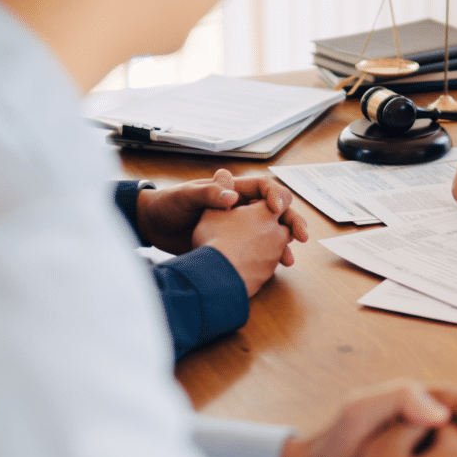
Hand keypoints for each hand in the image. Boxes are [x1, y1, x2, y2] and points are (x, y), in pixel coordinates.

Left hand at [137, 169, 308, 257]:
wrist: (154, 227)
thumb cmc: (168, 205)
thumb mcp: (186, 197)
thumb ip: (208, 194)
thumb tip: (231, 196)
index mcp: (233, 190)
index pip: (265, 189)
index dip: (276, 196)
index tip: (277, 210)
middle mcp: (241, 207)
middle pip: (277, 211)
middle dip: (292, 221)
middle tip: (302, 235)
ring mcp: (241, 227)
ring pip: (273, 232)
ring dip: (285, 244)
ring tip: (290, 258)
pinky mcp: (236, 245)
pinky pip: (262, 250)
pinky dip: (272, 258)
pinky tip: (276, 268)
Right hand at [191, 199, 292, 295]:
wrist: (217, 278)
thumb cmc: (214, 241)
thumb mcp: (211, 211)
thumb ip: (220, 193)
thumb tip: (224, 175)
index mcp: (266, 212)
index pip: (284, 199)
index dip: (276, 199)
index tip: (267, 204)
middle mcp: (277, 233)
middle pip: (285, 224)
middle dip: (275, 224)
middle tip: (258, 226)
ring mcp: (274, 255)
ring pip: (279, 245)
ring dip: (268, 244)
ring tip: (247, 246)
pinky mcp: (268, 274)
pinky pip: (269, 263)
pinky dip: (261, 261)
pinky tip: (244, 262)